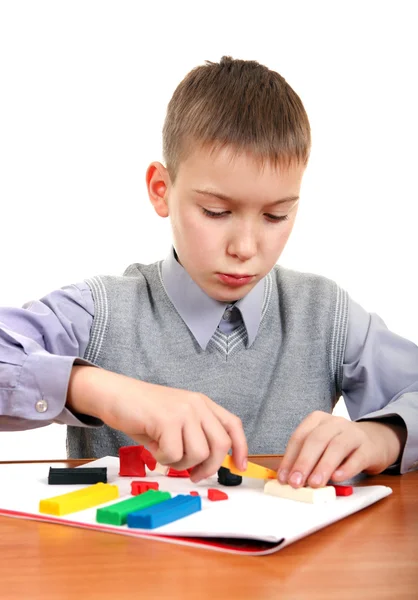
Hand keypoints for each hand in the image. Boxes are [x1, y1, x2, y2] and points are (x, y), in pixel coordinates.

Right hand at [67, 366, 247, 481]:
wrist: (115, 395)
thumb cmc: (143, 413)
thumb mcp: (175, 421)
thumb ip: (194, 437)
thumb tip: (207, 466)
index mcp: (202, 404)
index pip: (233, 425)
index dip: (241, 448)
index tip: (240, 467)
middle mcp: (197, 405)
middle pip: (221, 445)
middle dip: (209, 467)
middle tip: (193, 475)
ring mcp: (184, 410)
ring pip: (199, 453)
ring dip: (181, 464)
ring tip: (165, 454)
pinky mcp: (167, 419)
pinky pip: (174, 455)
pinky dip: (163, 460)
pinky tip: (153, 448)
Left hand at [277, 411, 405, 487]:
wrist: (375, 441)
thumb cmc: (341, 447)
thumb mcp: (322, 447)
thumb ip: (307, 460)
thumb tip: (290, 479)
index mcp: (318, 420)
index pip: (300, 437)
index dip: (290, 458)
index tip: (284, 478)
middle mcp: (335, 423)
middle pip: (316, 439)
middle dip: (304, 462)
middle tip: (296, 483)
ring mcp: (353, 433)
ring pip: (336, 447)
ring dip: (323, 466)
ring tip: (314, 484)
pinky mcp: (369, 448)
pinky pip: (357, 457)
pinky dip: (346, 469)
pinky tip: (337, 478)